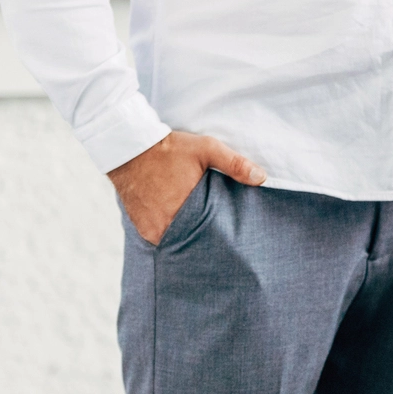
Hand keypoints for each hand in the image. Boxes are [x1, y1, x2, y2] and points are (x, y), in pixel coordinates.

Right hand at [108, 131, 263, 244]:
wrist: (130, 149)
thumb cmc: (170, 150)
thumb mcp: (207, 149)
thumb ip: (235, 164)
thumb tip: (261, 178)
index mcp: (185, 210)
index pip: (210, 235)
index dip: (222, 237)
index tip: (233, 239)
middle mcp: (166, 225)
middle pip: (193, 241)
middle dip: (207, 241)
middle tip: (223, 244)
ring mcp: (152, 229)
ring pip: (177, 242)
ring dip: (189, 238)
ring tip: (206, 238)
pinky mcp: (142, 229)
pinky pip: (162, 239)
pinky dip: (173, 235)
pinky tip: (185, 231)